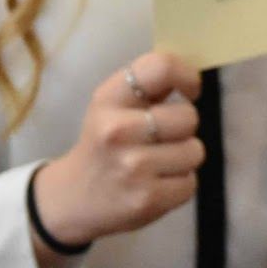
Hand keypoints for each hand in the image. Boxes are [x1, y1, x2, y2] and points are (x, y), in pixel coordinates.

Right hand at [33, 52, 204, 248]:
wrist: (72, 198)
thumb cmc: (103, 142)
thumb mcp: (113, 104)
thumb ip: (149, 85)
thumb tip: (192, 75)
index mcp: (109, 98)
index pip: (160, 68)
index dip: (186, 76)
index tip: (189, 90)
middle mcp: (118, 130)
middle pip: (188, 116)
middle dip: (184, 127)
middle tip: (162, 136)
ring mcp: (133, 167)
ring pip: (194, 151)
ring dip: (183, 157)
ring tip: (158, 161)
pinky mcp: (147, 199)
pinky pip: (190, 183)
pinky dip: (179, 184)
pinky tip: (156, 183)